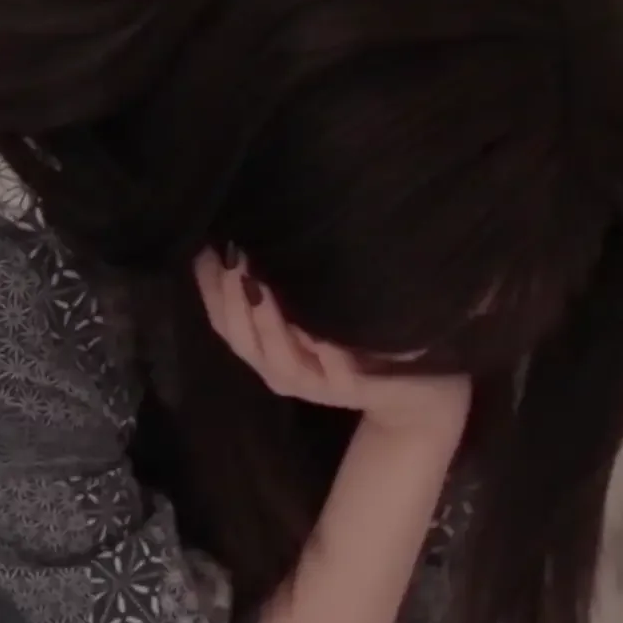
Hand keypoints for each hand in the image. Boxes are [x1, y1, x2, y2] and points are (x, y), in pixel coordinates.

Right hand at [195, 251, 469, 444]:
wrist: (420, 390)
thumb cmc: (364, 340)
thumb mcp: (319, 310)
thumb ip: (285, 285)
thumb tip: (252, 231)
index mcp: (270, 351)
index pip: (224, 321)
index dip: (208, 288)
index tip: (203, 245)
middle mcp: (284, 371)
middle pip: (242, 338)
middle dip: (230, 297)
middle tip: (229, 253)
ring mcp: (317, 383)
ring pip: (278, 356)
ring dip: (266, 322)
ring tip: (258, 282)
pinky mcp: (354, 389)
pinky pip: (331, 370)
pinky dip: (321, 350)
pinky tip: (312, 329)